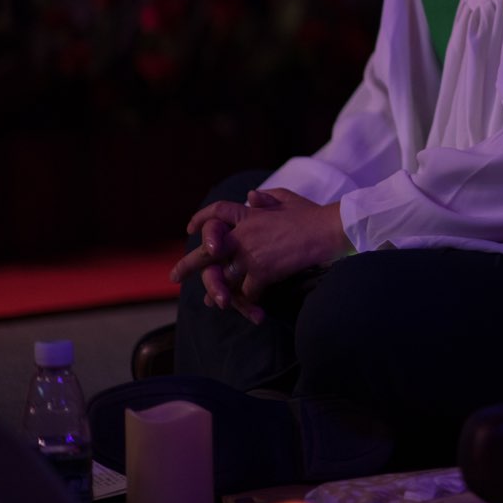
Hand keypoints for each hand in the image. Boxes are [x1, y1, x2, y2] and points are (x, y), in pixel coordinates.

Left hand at [177, 188, 351, 315]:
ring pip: (224, 278)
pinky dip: (249, 300)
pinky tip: (252, 306)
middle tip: (174, 276)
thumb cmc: (312, 214)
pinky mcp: (262, 273)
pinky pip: (247, 291)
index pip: (216, 214)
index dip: (201, 220)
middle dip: (187, 265)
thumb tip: (251, 195)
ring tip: (211, 302)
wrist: (328, 230)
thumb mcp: (288, 199)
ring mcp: (251, 255)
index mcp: (249, 216)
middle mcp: (243, 235)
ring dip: (217, 291)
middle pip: (206, 251)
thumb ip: (267, 198)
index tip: (190, 229)